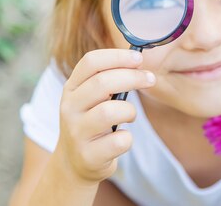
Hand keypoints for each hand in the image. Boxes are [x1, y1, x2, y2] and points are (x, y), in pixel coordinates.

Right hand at [52, 49, 155, 184]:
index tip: (139, 58)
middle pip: (102, 83)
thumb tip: (137, 59)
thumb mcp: (90, 98)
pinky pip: (118, 141)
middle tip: (150, 78)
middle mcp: (69, 108)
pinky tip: (122, 138)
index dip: (117, 56)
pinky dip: (127, 138)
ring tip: (130, 115)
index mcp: (71, 88)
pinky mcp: (88, 156)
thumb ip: (107, 79)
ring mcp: (76, 133)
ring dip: (130, 111)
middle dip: (132, 77)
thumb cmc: (91, 122)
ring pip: (109, 112)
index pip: (90, 62)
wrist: (74, 163)